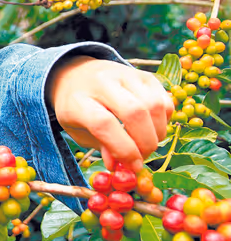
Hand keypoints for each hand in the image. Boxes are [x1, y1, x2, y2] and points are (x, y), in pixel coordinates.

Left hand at [46, 56, 172, 171]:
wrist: (76, 75)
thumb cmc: (77, 109)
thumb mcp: (78, 131)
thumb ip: (101, 147)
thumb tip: (125, 165)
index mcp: (78, 100)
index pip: (103, 123)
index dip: (123, 149)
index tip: (133, 166)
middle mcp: (101, 82)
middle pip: (134, 113)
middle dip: (145, 143)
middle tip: (142, 157)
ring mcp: (124, 74)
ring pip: (154, 105)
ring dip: (158, 133)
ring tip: (146, 143)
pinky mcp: (144, 74)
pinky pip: (164, 100)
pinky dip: (165, 120)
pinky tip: (152, 128)